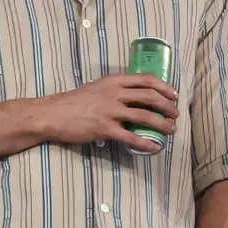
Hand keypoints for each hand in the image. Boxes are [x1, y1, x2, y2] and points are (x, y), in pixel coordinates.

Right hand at [37, 73, 178, 152]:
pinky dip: (146, 143)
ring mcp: (110, 111)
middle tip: (175, 114)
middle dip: (168, 106)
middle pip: (150, 97)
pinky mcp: (105, 129)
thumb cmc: (72, 102)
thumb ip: (114, 90)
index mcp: (114, 81)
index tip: (173, 95)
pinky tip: (155, 148)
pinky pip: (131, 137)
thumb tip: (132, 97)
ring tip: (171, 130)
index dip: (164, 87)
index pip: (146, 79)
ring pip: (145, 116)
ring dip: (162, 124)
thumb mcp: (96, 88)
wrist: (52, 114)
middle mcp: (114, 93)